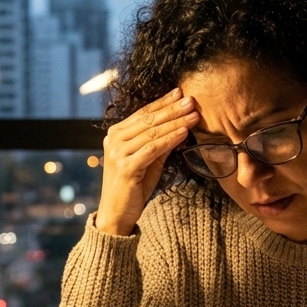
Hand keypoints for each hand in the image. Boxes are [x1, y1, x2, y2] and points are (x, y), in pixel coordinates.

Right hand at [94, 88, 199, 235]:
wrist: (117, 214)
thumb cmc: (133, 187)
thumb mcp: (149, 160)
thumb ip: (160, 143)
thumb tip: (181, 125)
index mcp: (116, 134)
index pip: (142, 113)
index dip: (162, 102)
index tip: (180, 93)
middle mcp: (113, 140)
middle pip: (148, 120)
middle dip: (172, 109)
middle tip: (191, 100)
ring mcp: (117, 153)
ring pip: (152, 132)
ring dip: (175, 122)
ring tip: (193, 115)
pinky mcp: (125, 167)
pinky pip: (152, 149)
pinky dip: (170, 139)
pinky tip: (183, 132)